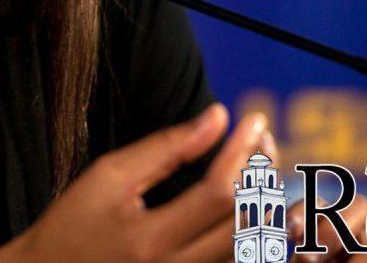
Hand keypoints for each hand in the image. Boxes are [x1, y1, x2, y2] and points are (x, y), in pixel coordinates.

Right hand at [0, 105, 366, 262]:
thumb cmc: (73, 223)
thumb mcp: (108, 176)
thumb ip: (164, 148)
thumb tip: (216, 117)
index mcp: (150, 237)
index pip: (217, 192)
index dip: (241, 152)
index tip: (253, 119)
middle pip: (246, 229)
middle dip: (270, 181)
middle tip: (276, 145)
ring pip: (250, 255)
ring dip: (281, 217)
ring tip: (294, 180)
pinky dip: (262, 244)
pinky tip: (277, 222)